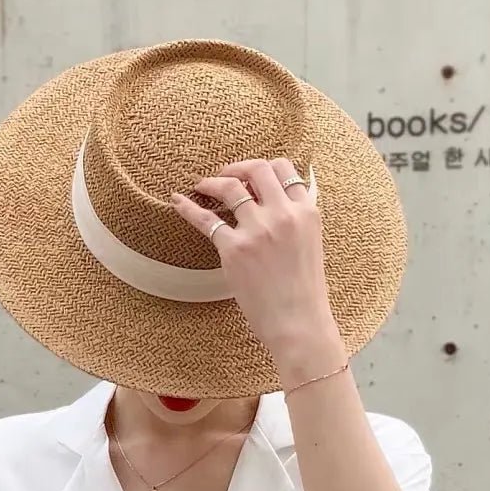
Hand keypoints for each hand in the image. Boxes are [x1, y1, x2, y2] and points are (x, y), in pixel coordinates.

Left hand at [171, 158, 343, 368]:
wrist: (298, 323)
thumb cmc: (305, 290)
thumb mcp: (312, 243)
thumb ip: (297, 218)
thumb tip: (283, 201)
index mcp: (306, 211)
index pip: (284, 169)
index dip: (263, 167)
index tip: (250, 176)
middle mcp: (283, 215)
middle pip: (257, 169)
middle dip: (237, 167)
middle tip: (225, 176)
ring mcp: (257, 230)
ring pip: (229, 187)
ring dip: (212, 182)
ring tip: (202, 186)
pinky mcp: (234, 249)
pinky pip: (205, 219)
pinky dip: (188, 207)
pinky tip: (177, 201)